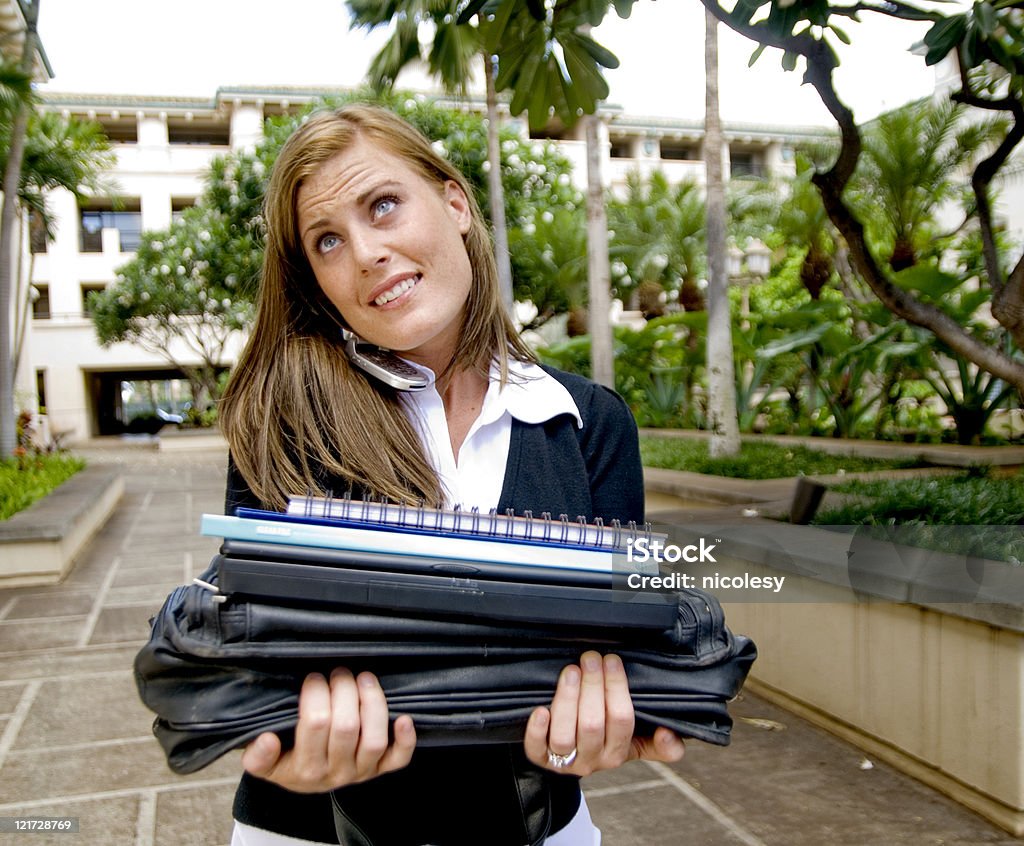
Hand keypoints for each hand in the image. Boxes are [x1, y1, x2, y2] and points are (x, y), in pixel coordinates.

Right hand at [241, 668, 415, 791]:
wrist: (304, 781)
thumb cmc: (285, 760)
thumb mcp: (263, 763)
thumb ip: (257, 756)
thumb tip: (266, 740)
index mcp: (305, 769)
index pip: (315, 724)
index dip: (316, 694)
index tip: (313, 678)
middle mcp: (335, 772)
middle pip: (346, 727)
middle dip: (344, 690)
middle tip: (338, 672)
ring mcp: (361, 772)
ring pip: (374, 739)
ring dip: (372, 703)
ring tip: (364, 678)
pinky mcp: (380, 769)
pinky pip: (399, 759)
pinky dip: (405, 740)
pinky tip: (404, 718)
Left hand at [524, 651, 684, 775]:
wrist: (570, 758)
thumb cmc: (605, 738)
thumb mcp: (635, 741)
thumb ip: (658, 742)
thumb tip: (671, 735)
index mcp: (618, 752)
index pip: (622, 720)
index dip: (616, 688)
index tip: (612, 660)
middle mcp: (593, 760)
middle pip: (592, 724)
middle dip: (591, 686)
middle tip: (590, 658)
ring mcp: (565, 761)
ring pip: (564, 736)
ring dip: (567, 700)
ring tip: (570, 672)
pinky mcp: (540, 760)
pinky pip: (536, 749)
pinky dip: (537, 730)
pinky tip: (540, 709)